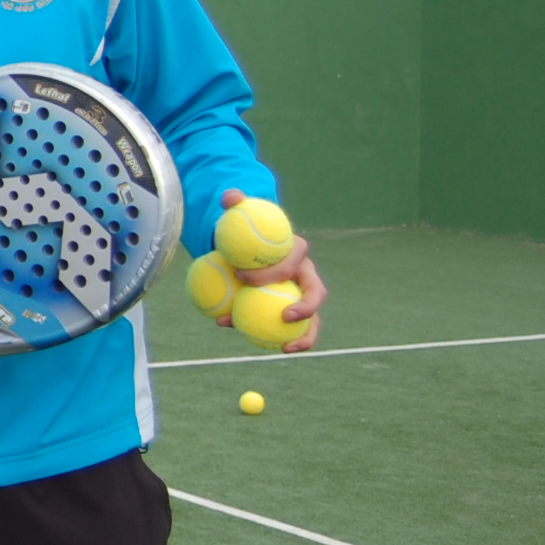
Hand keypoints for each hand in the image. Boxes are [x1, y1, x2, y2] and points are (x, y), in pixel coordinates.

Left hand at [212, 186, 328, 350]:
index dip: (273, 271)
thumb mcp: (239, 218)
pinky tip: (260, 346)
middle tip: (283, 315)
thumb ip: (237, 204)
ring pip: (314, 318)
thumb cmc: (244, 236)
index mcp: (297, 253)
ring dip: (305, 335)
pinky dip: (280, 339)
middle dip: (305, 306)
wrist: (248, 253)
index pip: (292, 262)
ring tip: (286, 349)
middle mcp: (306, 276)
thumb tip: (230, 196)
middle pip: (314, 292)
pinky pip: (292, 329)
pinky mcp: (291, 311)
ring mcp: (302, 296)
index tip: (243, 277)